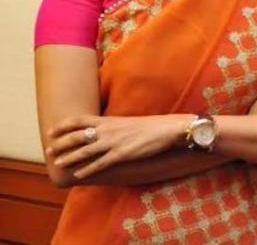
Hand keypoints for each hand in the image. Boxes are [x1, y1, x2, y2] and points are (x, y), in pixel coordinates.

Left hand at [45, 114, 188, 178]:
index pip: (79, 120)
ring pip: (85, 151)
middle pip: (77, 136)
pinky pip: (101, 163)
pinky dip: (88, 170)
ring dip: (69, 158)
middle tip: (49, 151)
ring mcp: (114, 143)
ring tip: (58, 164)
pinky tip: (79, 175)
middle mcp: (108, 130)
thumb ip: (111, 127)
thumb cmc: (149, 126)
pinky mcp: (122, 154)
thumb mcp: (126, 122)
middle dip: (61, 144)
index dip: (63, 126)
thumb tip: (100, 132)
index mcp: (108, 120)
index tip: (51, 132)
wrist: (167, 129)